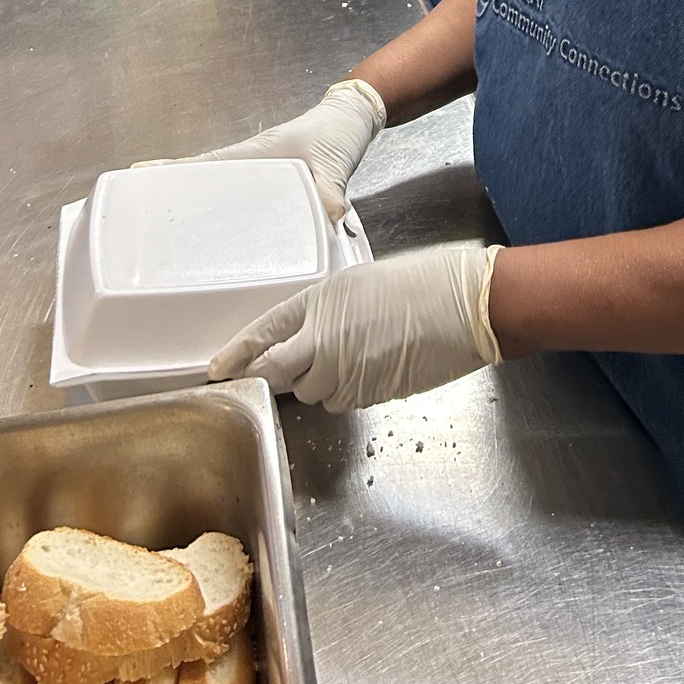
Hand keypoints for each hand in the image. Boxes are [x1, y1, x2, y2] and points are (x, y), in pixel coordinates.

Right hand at [149, 80, 385, 219]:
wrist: (353, 122)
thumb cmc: (335, 133)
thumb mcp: (332, 162)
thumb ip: (331, 190)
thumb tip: (330, 217)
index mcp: (253, 156)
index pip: (203, 166)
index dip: (168, 173)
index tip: (133, 181)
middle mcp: (248, 167)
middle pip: (201, 185)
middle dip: (171, 201)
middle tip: (139, 226)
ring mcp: (258, 178)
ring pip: (218, 196)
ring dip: (194, 211)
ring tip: (164, 240)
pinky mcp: (273, 189)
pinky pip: (241, 206)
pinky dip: (224, 218)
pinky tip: (216, 240)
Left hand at [209, 243, 502, 408]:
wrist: (464, 306)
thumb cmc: (422, 283)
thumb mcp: (362, 284)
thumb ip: (329, 312)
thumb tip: (312, 336)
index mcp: (321, 302)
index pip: (265, 333)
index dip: (239, 353)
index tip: (218, 368)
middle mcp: (325, 340)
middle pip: (281, 373)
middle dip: (279, 374)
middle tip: (284, 370)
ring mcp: (346, 372)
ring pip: (313, 392)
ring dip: (319, 382)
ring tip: (351, 355)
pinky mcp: (369, 395)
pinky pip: (341, 400)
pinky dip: (345, 390)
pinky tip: (369, 367)